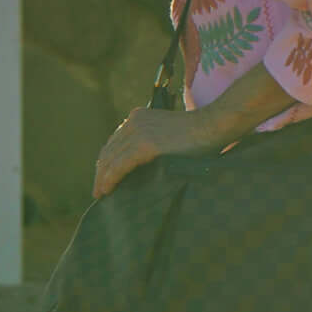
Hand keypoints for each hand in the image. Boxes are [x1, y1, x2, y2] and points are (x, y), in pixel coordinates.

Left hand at [92, 105, 221, 199]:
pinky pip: (119, 166)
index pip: (114, 142)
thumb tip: (137, 164)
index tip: (103, 178)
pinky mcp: (144, 145)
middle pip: (108, 151)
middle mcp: (134, 121)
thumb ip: (151, 142)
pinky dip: (109, 179)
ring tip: (100, 194)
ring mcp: (138, 132)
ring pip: (110, 160)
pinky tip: (106, 190)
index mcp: (138, 116)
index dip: (106, 162)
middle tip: (98, 191)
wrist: (213, 126)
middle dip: (101, 172)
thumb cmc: (199, 135)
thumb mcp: (167, 133)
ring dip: (102, 178)